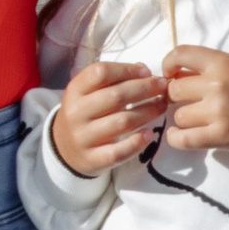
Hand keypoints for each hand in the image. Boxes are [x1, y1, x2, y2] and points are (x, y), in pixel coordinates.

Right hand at [49, 59, 167, 174]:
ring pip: (122, 122)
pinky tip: (148, 134)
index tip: (146, 72)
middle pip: (115, 96)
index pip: (100, 72)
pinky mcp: (92, 159)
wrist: (64, 149)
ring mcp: (83, 137)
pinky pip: (119, 152)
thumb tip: (143, 70)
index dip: (126, 70)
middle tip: (164, 87)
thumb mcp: (88, 93)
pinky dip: (136, 143)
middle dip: (145, 89)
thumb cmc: (84, 114)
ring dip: (148, 112)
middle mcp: (76, 113)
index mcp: (74, 91)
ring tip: (162, 106)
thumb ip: (112, 80)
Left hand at [160, 46, 228, 153]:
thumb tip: (175, 78)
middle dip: (178, 97)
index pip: (179, 54)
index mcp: (222, 62)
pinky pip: (183, 139)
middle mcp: (216, 84)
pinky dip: (177, 139)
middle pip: (174, 90)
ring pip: (178, 116)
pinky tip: (182, 136)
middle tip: (190, 103)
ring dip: (184, 120)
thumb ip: (210, 69)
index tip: (170, 74)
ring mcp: (218, 111)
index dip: (168, 65)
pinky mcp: (222, 136)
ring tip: (197, 121)